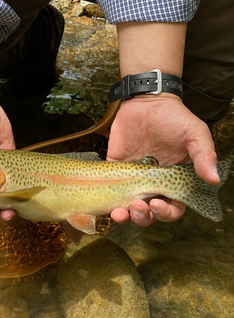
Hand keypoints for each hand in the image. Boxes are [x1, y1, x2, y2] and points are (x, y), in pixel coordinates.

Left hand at [107, 93, 219, 226]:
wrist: (146, 100)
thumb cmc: (173, 117)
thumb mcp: (194, 133)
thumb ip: (203, 155)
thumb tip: (213, 179)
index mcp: (174, 182)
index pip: (173, 208)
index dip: (166, 213)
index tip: (158, 204)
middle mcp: (152, 185)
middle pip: (149, 213)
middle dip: (143, 217)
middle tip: (138, 206)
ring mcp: (132, 179)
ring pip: (128, 208)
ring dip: (125, 216)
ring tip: (120, 213)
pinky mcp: (114, 170)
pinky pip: (108, 191)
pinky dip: (106, 203)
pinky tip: (105, 206)